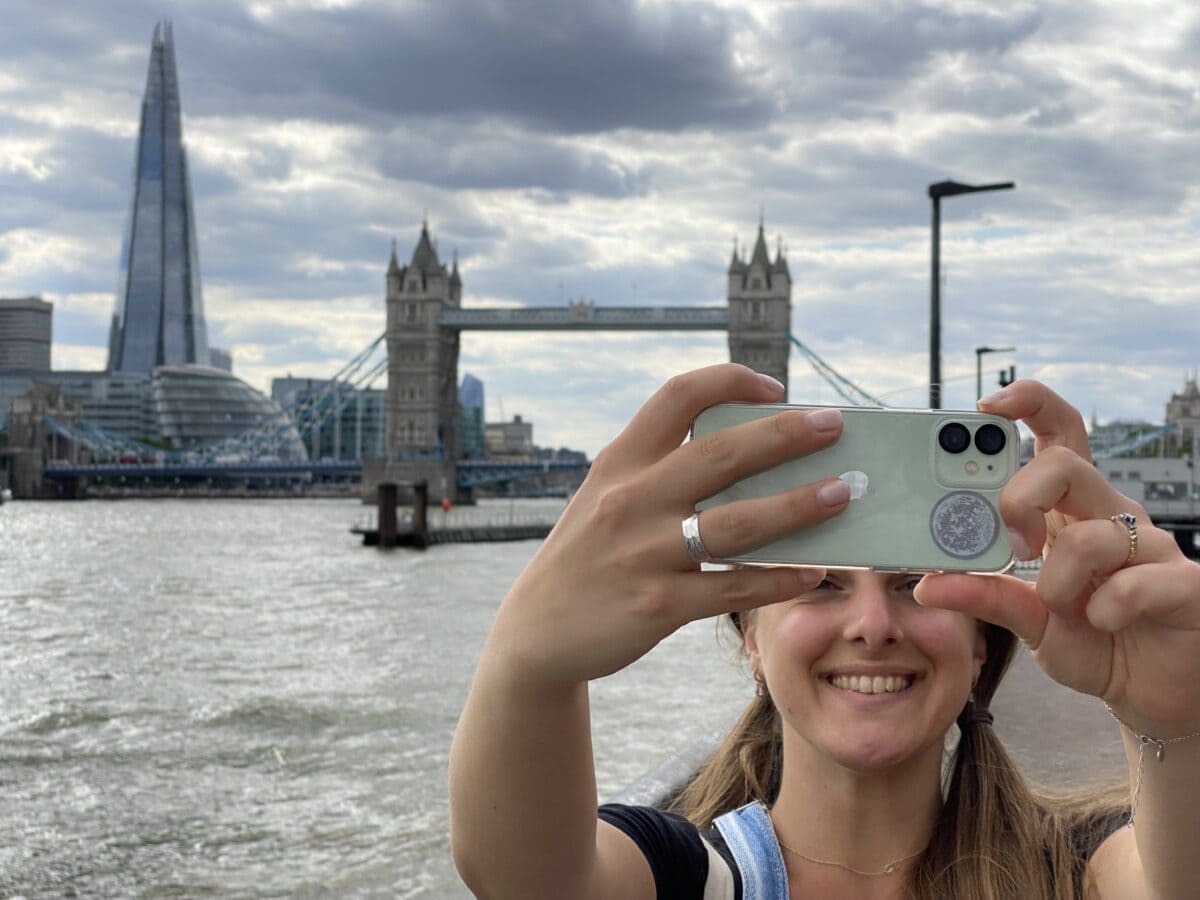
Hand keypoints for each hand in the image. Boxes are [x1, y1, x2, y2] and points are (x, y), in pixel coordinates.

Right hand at [487, 364, 851, 687]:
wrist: (538, 631)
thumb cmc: (589, 554)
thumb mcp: (607, 497)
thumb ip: (661, 471)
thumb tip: (754, 455)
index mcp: (620, 462)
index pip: (677, 397)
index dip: (731, 381)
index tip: (774, 389)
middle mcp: (630, 499)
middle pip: (721, 453)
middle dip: (785, 436)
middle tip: (834, 425)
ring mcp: (644, 554)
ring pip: (738, 524)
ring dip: (797, 506)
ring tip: (840, 495)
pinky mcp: (657, 606)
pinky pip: (732, 589)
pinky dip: (777, 580)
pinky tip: (810, 572)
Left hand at [915, 381, 1199, 736]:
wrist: (1154, 692)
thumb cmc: (1094, 642)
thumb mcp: (1029, 620)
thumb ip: (985, 597)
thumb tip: (928, 584)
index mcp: (1070, 511)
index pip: (1057, 436)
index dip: (1029, 405)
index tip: (987, 404)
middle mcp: (1110, 516)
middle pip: (1067, 465)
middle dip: (1022, 497)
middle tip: (1013, 542)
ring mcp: (1151, 547)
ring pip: (1093, 533)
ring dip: (1058, 580)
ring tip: (1061, 606)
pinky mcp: (1185, 583)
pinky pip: (1139, 581)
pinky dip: (1108, 608)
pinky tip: (1104, 622)